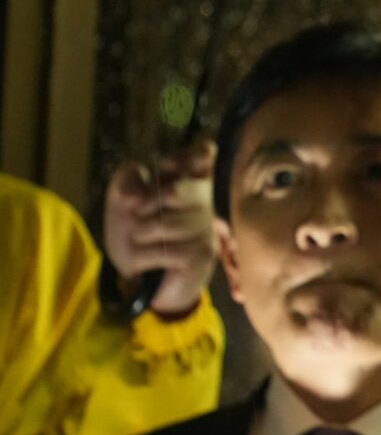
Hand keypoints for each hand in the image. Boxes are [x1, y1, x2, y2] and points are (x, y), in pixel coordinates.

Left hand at [102, 141, 218, 317]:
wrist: (140, 280)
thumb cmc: (134, 237)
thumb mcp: (120, 204)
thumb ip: (125, 181)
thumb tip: (136, 194)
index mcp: (186, 182)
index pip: (202, 154)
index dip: (190, 155)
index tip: (168, 165)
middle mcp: (203, 201)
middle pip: (174, 190)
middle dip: (145, 207)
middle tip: (139, 217)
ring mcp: (205, 228)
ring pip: (163, 224)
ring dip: (139, 238)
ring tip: (143, 245)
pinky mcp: (202, 254)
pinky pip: (163, 250)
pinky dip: (143, 258)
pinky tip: (148, 262)